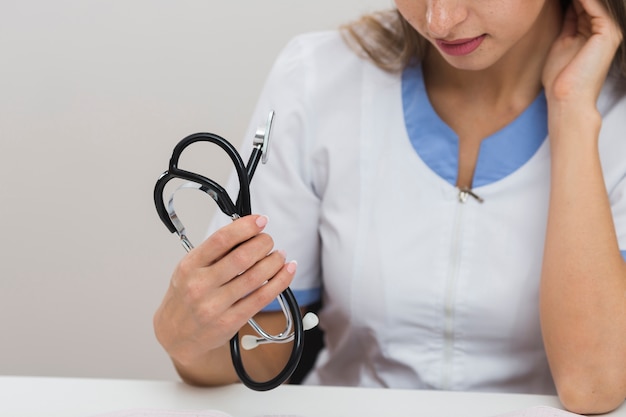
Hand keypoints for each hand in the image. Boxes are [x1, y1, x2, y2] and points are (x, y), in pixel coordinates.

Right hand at [153, 214, 295, 366]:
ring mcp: (215, 305)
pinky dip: (280, 282)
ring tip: (280, 255)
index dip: (245, 227)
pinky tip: (287, 271)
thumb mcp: (189, 269)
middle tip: (269, 240)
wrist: (176, 335)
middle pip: (242, 257)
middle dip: (263, 243)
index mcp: (190, 266)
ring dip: (274, 261)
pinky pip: (262, 298)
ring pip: (255, 277)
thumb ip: (214, 252)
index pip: (221, 240)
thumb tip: (246, 231)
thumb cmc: (185, 298)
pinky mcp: (231, 321)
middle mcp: (201, 285)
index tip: (260, 220)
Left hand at [542, 0, 621, 103]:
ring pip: (593, 0)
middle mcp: (606, 26)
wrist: (566, 100)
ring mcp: (609, 29)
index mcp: (595, 28)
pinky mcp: (607, 32)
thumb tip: (565, 2)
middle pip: (588, 0)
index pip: (581, 1)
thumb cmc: (560, 77)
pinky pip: (593, 5)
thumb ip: (568, 20)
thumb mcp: (561, 41)